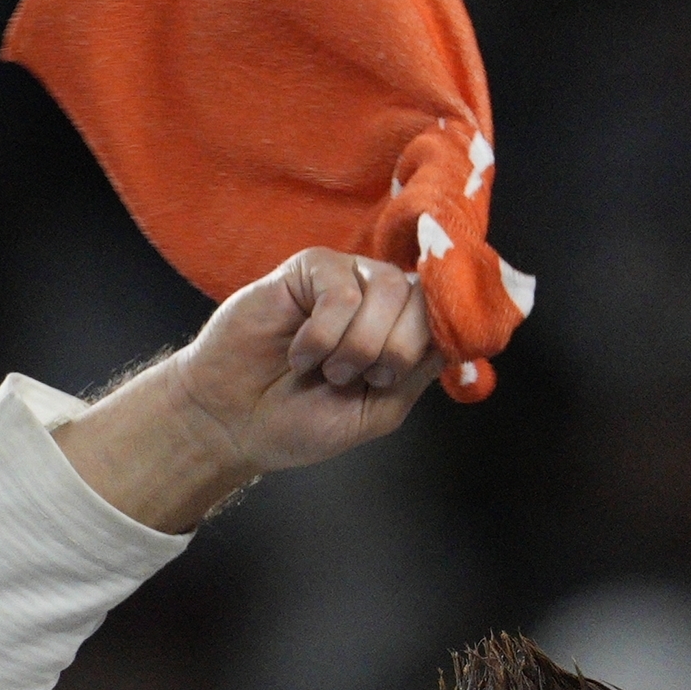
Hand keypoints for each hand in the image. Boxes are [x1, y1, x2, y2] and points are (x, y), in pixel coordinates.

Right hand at [54, 253, 435, 533]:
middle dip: (389, 355)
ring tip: (323, 370)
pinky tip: (299, 351)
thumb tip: (457, 334)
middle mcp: (381, 298)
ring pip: (387, 290)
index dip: (441, 334)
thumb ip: (417, 372)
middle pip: (421, 303)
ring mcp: (347, 278)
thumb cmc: (299, 420)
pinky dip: (322, 335)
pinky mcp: (310, 268)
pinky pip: (342, 290)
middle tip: (348, 380)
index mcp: (401, 331)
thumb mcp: (377, 412)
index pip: (446, 314)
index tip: (417, 363)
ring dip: (356, 346)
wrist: (233, 421)